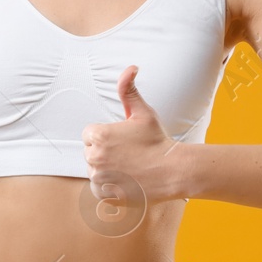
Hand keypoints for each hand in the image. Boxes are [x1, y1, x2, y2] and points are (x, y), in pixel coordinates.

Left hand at [82, 65, 189, 205]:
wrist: (171, 171)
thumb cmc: (156, 141)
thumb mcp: (143, 113)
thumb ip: (129, 90)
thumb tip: (130, 68)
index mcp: (98, 135)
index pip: (89, 134)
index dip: (106, 136)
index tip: (122, 141)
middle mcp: (94, 156)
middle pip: (90, 152)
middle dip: (104, 152)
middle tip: (127, 154)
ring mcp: (98, 177)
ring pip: (93, 169)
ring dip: (105, 168)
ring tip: (127, 166)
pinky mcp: (103, 193)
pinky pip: (97, 187)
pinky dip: (108, 185)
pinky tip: (125, 179)